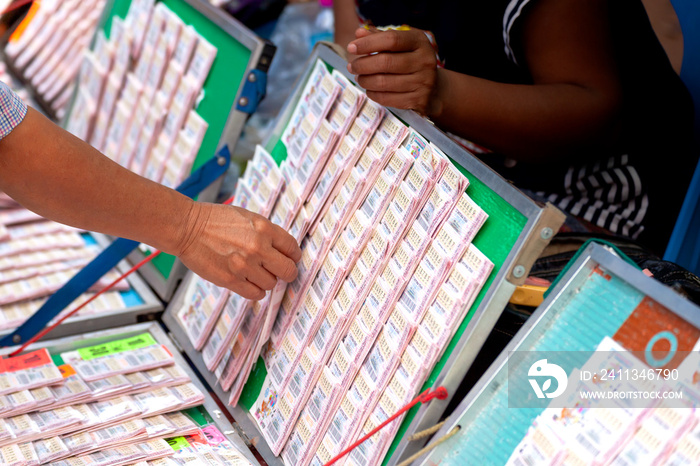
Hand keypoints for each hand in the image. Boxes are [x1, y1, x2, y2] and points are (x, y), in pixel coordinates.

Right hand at [175, 202, 301, 299]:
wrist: (187, 228)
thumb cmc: (215, 220)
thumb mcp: (247, 217)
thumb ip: (266, 233)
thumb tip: (283, 249)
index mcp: (264, 228)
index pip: (292, 248)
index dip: (294, 256)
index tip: (291, 259)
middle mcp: (257, 248)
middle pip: (288, 270)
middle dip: (287, 272)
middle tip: (282, 272)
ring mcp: (244, 266)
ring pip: (271, 284)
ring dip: (266, 280)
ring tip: (255, 272)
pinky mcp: (231, 280)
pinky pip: (256, 294)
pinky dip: (255, 290)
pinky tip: (249, 282)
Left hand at [347, 26, 440, 116]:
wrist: (435, 89)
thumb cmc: (411, 61)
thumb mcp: (401, 45)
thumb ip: (380, 37)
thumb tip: (359, 33)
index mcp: (420, 41)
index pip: (391, 40)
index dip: (368, 43)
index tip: (351, 47)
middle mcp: (425, 60)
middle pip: (385, 62)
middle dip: (362, 65)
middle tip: (352, 66)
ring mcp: (423, 82)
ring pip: (383, 82)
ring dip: (365, 80)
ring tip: (359, 77)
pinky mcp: (418, 100)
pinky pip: (387, 98)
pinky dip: (373, 94)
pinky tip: (369, 89)